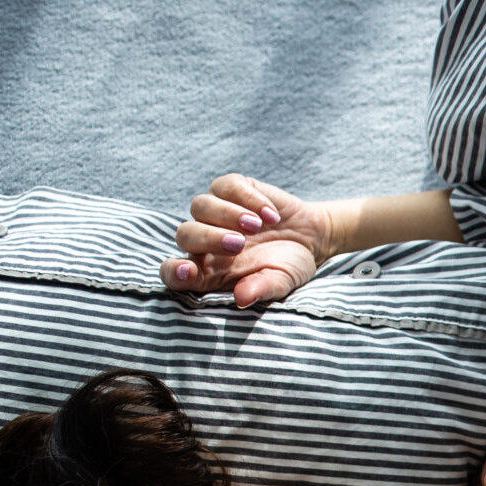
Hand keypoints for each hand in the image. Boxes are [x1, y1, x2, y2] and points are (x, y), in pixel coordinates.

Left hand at [159, 174, 336, 307]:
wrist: (311, 238)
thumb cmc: (289, 265)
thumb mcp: (281, 282)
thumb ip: (260, 289)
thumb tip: (242, 298)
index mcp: (209, 271)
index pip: (175, 273)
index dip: (174, 272)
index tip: (188, 270)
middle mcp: (205, 241)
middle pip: (185, 234)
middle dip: (208, 238)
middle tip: (239, 244)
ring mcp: (216, 212)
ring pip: (200, 206)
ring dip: (227, 214)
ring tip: (257, 226)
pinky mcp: (232, 188)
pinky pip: (227, 187)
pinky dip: (249, 199)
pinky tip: (272, 215)